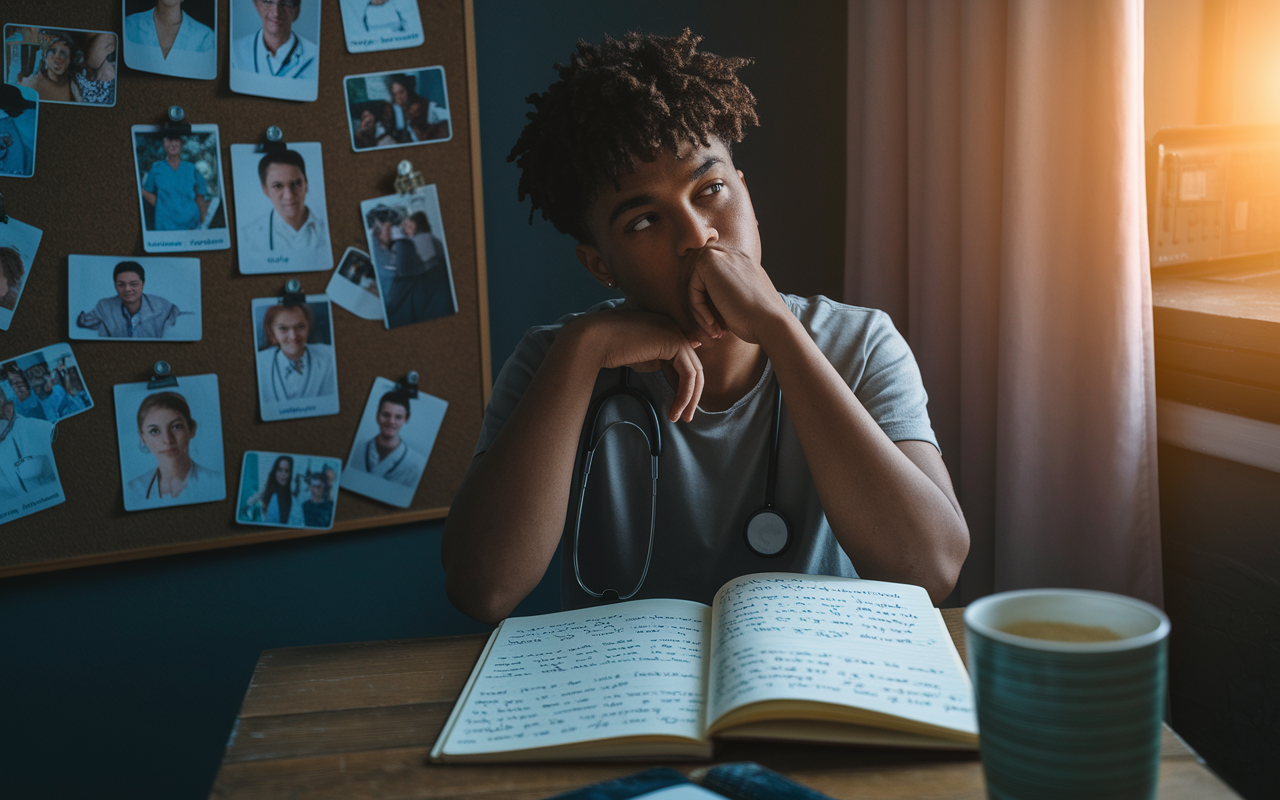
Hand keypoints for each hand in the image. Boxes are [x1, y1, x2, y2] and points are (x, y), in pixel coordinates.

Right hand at [567, 307, 703, 422]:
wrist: (595, 340)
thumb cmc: (611, 350)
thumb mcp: (641, 359)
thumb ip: (659, 362)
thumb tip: (674, 370)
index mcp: (665, 330)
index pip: (683, 361)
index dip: (684, 385)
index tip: (678, 406)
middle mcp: (673, 328)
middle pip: (693, 366)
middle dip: (692, 394)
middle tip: (685, 416)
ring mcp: (675, 333)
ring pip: (695, 371)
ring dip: (690, 398)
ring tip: (680, 418)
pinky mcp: (674, 342)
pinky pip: (689, 374)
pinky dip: (685, 395)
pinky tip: (675, 410)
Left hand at [686, 244, 788, 343]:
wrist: (772, 323)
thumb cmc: (759, 320)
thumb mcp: (742, 302)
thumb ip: (726, 293)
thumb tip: (707, 302)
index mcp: (740, 263)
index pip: (711, 284)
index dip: (712, 308)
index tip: (722, 327)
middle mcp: (730, 254)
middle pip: (700, 286)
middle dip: (704, 310)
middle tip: (716, 332)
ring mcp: (720, 255)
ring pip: (695, 289)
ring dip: (701, 314)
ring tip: (715, 332)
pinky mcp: (709, 263)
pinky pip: (692, 291)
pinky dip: (700, 312)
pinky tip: (714, 325)